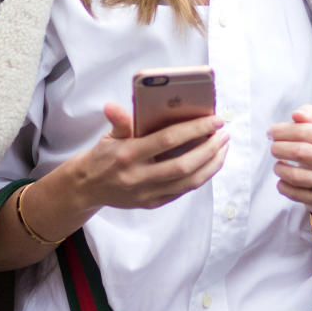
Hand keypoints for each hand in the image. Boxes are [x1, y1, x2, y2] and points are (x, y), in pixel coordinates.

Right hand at [67, 104, 228, 210]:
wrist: (87, 187)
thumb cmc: (103, 156)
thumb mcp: (108, 136)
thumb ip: (120, 122)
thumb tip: (113, 107)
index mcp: (127, 154)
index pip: (167, 140)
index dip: (194, 129)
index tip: (215, 120)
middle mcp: (138, 177)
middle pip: (183, 165)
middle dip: (209, 149)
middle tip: (224, 134)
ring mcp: (146, 193)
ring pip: (188, 182)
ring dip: (211, 165)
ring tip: (223, 148)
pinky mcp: (151, 203)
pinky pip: (182, 191)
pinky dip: (200, 177)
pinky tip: (210, 163)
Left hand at [268, 104, 311, 220]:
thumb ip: (308, 116)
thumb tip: (297, 115)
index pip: (308, 132)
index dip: (284, 131)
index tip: (272, 133)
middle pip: (302, 153)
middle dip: (281, 148)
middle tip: (273, 148)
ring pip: (298, 176)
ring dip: (280, 169)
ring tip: (277, 165)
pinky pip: (296, 194)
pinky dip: (283, 186)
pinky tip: (282, 180)